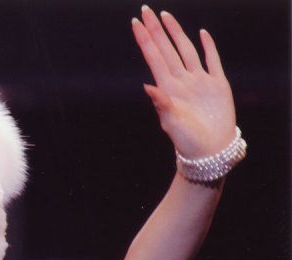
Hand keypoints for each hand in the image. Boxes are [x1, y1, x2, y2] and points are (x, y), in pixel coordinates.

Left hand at [132, 6, 236, 157]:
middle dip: (156, 29)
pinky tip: (201, 34)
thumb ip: (161, 103)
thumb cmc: (188, 142)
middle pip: (167, 48)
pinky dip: (208, 46)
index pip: (154, 57)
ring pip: (186, 50)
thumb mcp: (172, 122)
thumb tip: (147, 85)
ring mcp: (199, 81)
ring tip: (165, 16)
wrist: (210, 152)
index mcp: (168, 89)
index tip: (135, 22)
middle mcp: (182, 81)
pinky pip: (212, 60)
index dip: (145, 40)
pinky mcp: (217, 85)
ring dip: (176, 33)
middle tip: (145, 9)